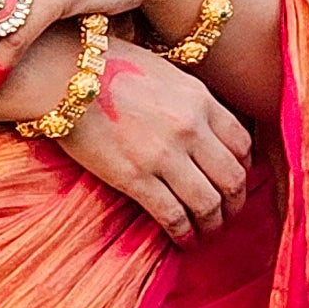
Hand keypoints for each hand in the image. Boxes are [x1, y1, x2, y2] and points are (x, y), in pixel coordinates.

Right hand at [53, 39, 251, 240]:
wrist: (64, 74)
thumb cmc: (109, 67)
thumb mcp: (166, 73)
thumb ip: (191, 101)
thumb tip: (204, 129)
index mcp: (201, 99)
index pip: (243, 145)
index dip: (244, 169)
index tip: (234, 181)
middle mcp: (191, 128)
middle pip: (233, 179)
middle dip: (234, 204)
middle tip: (226, 215)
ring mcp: (165, 155)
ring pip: (208, 204)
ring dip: (212, 225)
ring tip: (206, 233)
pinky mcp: (135, 178)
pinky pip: (173, 216)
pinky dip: (184, 234)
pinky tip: (182, 240)